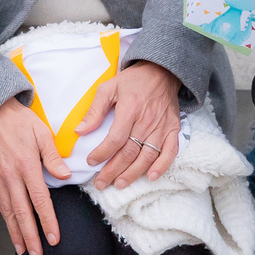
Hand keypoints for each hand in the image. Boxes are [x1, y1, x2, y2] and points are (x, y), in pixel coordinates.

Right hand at [0, 98, 70, 254]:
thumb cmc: (21, 121)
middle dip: (30, 236)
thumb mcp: (42, 133)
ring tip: (24, 250)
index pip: (39, 199)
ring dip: (16, 233)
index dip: (47, 221)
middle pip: (21, 212)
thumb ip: (52, 157)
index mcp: (26, 164)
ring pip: (8, 212)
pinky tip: (12, 230)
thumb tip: (64, 177)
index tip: (54, 238)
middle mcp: (10, 175)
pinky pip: (0, 203)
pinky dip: (6, 220)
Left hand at [75, 61, 180, 190]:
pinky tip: (150, 176)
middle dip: (113, 170)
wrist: (162, 71)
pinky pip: (170, 152)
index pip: (115, 139)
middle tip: (101, 183)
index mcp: (130, 109)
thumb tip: (80, 130)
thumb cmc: (133, 80)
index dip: (102, 153)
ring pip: (147, 156)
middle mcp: (147, 121)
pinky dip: (162, 166)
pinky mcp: (173, 129)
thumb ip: (95, 110)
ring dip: (133, 173)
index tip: (91, 162)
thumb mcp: (108, 87)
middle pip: (129, 152)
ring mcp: (162, 127)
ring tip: (119, 184)